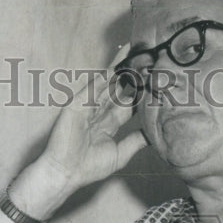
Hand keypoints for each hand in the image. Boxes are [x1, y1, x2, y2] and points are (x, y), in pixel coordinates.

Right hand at [28, 45, 146, 192]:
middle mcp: (98, 111)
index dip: (140, 92)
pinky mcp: (79, 102)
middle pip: (119, 87)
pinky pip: (96, 83)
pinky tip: (121, 59)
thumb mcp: (120, 153)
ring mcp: (88, 104)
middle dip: (133, 75)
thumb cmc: (88, 167)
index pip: (127, 103)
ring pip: (109, 80)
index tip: (156, 82)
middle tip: (150, 59)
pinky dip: (108, 71)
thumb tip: (153, 134)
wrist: (67, 172)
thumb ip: (135, 141)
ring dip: (123, 66)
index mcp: (107, 123)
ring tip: (139, 50)